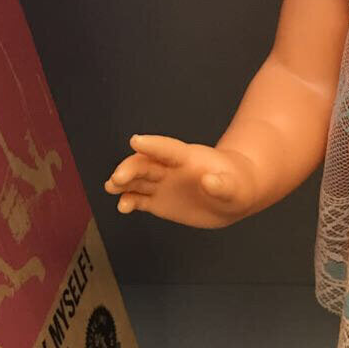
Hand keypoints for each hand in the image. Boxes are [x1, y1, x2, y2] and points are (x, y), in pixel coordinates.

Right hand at [104, 134, 258, 228]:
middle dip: (130, 168)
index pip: (168, 149)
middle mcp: (170, 168)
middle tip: (118, 178)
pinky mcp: (158, 201)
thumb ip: (222, 185)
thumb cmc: (236, 186)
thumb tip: (209, 181)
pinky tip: (123, 206)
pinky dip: (129, 201)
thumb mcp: (235, 187)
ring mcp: (162, 184)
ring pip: (137, 180)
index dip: (153, 145)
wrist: (232, 198)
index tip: (136, 141)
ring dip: (122, 183)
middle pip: (145, 163)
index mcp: (188, 158)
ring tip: (112, 188)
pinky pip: (139, 199)